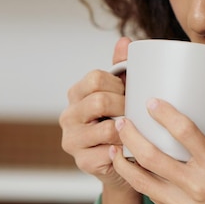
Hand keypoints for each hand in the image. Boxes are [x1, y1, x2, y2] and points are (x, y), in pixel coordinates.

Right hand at [59, 37, 130, 189]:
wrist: (124, 162)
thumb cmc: (122, 122)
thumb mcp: (122, 93)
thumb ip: (121, 67)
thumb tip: (124, 41)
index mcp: (76, 94)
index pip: (95, 79)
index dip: (118, 84)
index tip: (129, 93)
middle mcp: (68, 116)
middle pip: (99, 101)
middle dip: (124, 106)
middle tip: (136, 113)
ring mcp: (72, 140)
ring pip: (106, 128)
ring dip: (127, 130)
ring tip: (135, 131)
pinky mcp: (82, 162)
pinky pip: (108, 152)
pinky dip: (124, 150)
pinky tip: (129, 150)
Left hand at [110, 99, 204, 203]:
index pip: (184, 132)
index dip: (164, 114)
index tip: (152, 102)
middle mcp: (198, 185)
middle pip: (152, 156)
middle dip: (131, 135)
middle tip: (122, 121)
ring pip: (142, 180)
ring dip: (123, 161)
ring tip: (114, 146)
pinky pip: (153, 197)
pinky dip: (139, 181)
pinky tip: (132, 170)